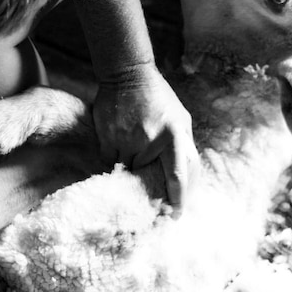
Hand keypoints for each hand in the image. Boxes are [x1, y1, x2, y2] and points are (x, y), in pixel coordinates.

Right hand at [93, 63, 199, 215]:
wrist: (127, 75)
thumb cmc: (158, 99)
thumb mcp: (180, 119)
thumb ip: (182, 145)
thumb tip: (184, 175)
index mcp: (174, 136)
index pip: (178, 176)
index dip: (178, 199)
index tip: (176, 215)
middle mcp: (150, 140)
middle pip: (145, 174)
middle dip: (144, 179)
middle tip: (144, 178)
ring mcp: (126, 139)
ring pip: (124, 168)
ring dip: (127, 166)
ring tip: (129, 151)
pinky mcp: (107, 136)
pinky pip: (108, 159)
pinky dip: (112, 157)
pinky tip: (116, 143)